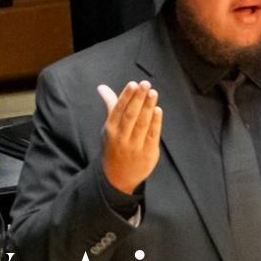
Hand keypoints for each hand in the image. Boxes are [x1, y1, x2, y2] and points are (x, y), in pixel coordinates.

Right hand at [98, 80, 161, 194]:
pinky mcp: (148, 153)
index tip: (133, 84)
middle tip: (145, 84)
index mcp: (110, 129)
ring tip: (153, 92)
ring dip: (148, 107)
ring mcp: (135, 146)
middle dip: (138, 98)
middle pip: (131, 115)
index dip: (126, 96)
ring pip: (142, 124)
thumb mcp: (109, 127)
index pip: (118, 109)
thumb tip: (102, 87)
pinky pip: (152, 135)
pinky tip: (158, 110)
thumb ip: (110, 106)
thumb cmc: (114, 145)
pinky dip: (155, 122)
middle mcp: (121, 137)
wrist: (118, 177)